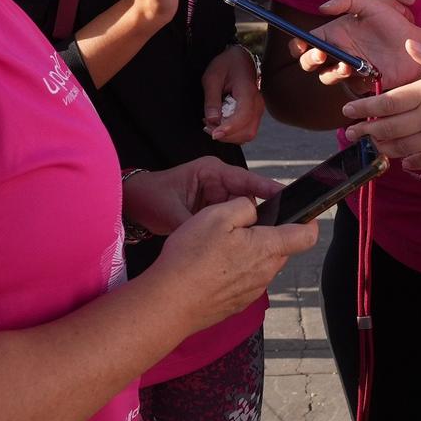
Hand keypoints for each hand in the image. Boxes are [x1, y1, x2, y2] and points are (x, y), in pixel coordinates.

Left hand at [124, 157, 279, 235]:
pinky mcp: (214, 212)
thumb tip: (217, 242)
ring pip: (242, 213)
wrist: (134, 204)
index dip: (268, 189)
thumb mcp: (173, 213)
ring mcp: (217, 197)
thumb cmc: (150, 198)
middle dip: (260, 215)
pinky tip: (242, 248)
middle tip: (277, 232)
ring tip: (262, 244)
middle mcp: (219, 183)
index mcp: (212, 172)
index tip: (286, 198)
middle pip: (249, 198)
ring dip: (247, 227)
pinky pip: (231, 222)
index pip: (247, 180)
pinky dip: (235, 234)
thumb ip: (197, 226)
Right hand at [149, 198, 318, 333]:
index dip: (308, 221)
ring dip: (248, 254)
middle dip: (267, 235)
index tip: (301, 213)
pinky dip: (233, 272)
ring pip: (261, 265)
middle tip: (237, 227)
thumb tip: (254, 208)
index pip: (306, 235)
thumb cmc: (191, 259)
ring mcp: (252, 291)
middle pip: (280, 249)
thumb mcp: (216, 215)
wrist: (169, 303)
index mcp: (267, 248)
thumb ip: (243, 206)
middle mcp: (266, 273)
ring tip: (217, 248)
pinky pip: (244, 281)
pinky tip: (210, 268)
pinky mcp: (237, 304)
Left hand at [203, 44, 264, 142]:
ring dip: (228, 136)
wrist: (240, 59)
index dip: (229, 129)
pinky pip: (245, 131)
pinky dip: (232, 133)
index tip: (214, 134)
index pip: (243, 116)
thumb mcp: (212, 77)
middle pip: (247, 131)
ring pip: (247, 134)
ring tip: (211, 124)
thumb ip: (212, 99)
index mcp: (248, 92)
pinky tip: (219, 123)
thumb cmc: (226, 65)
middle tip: (206, 126)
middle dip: (226, 135)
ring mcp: (258, 110)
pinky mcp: (254, 115)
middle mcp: (257, 104)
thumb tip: (212, 121)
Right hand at [295, 0, 420, 90]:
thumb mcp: (370, 5)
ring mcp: (348, 69)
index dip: (298, 45)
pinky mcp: (361, 82)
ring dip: (331, 72)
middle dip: (309, 60)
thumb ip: (346, 0)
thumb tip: (322, 8)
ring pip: (326, 76)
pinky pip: (349, 86)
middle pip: (309, 62)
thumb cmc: (392, 23)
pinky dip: (352, 81)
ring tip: (347, 65)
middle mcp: (337, 52)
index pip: (306, 42)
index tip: (301, 44)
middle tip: (320, 54)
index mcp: (334, 33)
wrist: (414, 44)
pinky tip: (364, 71)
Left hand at [343, 39, 420, 169]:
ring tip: (371, 145)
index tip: (347, 110)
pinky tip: (403, 161)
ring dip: (383, 147)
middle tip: (350, 133)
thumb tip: (409, 43)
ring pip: (401, 145)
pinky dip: (411, 161)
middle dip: (366, 131)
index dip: (365, 108)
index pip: (389, 102)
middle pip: (389, 127)